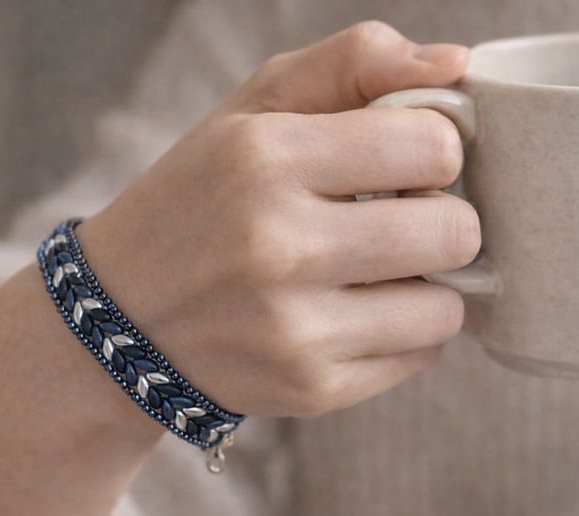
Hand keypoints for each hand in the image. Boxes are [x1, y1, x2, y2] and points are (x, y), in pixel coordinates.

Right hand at [0, 22, 478, 515]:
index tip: (405, 162)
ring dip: (428, 284)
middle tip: (401, 220)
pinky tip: (353, 314)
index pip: (434, 146)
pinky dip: (402, 333)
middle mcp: (278, 247)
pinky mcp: (308, 390)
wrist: (120, 319)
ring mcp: (293, 330)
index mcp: (265, 158)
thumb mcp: (255, 109)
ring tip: (375, 272)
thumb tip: (458, 62)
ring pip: (447, 308)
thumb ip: (354, 62)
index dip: (436, 149)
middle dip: (444, 219)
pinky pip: (420, 357)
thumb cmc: (203, 198)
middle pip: (456, 232)